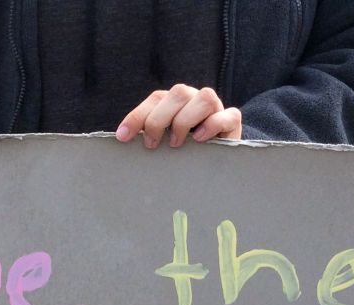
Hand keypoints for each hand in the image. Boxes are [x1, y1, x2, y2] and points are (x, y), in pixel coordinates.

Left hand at [116, 84, 242, 148]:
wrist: (215, 162)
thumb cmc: (183, 152)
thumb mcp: (162, 143)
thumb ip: (148, 136)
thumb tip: (121, 139)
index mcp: (175, 101)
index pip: (155, 99)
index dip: (137, 116)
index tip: (122, 137)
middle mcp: (195, 99)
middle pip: (178, 93)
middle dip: (159, 119)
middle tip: (151, 144)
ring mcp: (216, 108)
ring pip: (205, 98)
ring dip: (185, 120)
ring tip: (176, 143)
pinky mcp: (232, 122)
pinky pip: (228, 115)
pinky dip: (213, 125)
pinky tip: (199, 140)